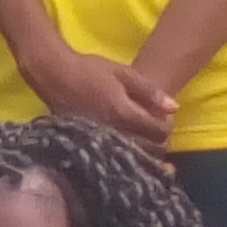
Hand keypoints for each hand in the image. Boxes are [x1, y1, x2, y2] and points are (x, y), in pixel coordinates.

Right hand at [29, 48, 177, 143]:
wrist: (52, 75)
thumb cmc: (88, 70)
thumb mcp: (122, 73)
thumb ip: (150, 91)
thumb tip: (174, 109)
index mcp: (124, 114)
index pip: (157, 132)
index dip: (165, 128)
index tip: (163, 121)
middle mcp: (113, 132)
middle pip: (147, 149)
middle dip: (157, 143)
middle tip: (155, 133)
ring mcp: (99, 141)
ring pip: (130, 156)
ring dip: (142, 152)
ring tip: (142, 141)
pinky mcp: (87, 145)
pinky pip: (112, 155)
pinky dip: (123, 153)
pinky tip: (124, 147)